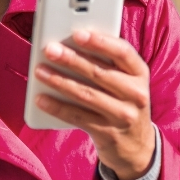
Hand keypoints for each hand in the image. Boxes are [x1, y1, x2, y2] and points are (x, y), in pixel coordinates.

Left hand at [34, 29, 154, 179]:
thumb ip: (106, 63)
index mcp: (140, 73)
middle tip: (49, 49)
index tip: (78, 34)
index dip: (100, 42)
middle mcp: (136, 94)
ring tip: (40, 71)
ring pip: (86, 94)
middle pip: (99, 73)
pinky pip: (77, 116)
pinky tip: (41, 99)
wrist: (136, 145)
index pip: (123, 52)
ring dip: (59, 81)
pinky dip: (57, 107)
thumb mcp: (126, 81)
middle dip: (71, 59)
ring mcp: (123, 115)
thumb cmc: (122, 101)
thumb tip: (69, 45)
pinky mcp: (107, 133)